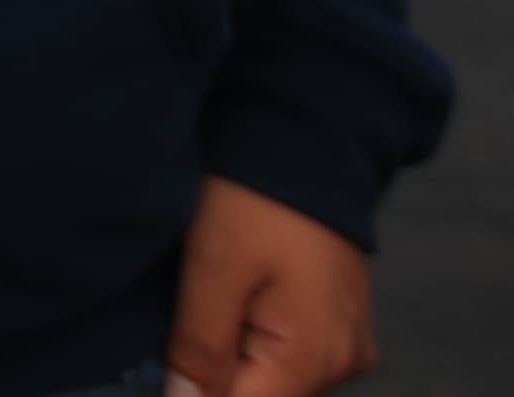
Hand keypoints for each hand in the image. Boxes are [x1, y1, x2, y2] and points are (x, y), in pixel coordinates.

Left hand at [165, 176, 377, 396]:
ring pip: (274, 379)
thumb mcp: (214, 267)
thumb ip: (199, 347)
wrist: (306, 140)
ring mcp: (347, 345)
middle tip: (185, 318)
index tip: (167, 364)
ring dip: (233, 358)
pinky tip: (237, 300)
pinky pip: (293, 354)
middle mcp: (340, 363)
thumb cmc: (257, 199)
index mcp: (312, 358)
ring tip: (210, 300)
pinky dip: (257, 340)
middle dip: (213, 378)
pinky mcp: (342, 324)